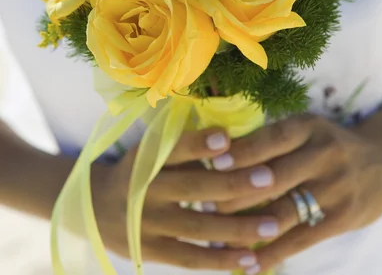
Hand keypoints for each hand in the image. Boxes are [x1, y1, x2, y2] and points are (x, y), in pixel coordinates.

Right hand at [92, 127, 279, 271]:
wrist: (93, 205)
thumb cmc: (138, 169)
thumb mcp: (150, 150)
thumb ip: (184, 147)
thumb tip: (232, 137)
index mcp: (147, 158)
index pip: (174, 148)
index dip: (199, 144)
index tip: (227, 137)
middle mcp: (146, 189)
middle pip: (194, 188)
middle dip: (233, 184)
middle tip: (269, 178)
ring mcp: (147, 224)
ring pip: (198, 227)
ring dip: (238, 228)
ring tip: (273, 225)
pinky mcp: (151, 250)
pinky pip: (190, 258)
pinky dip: (221, 259)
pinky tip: (251, 258)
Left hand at [210, 113, 381, 271]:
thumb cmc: (328, 144)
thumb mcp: (307, 130)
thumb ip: (272, 140)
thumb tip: (218, 153)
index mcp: (309, 127)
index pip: (271, 139)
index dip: (242, 151)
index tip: (212, 162)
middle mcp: (323, 154)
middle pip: (273, 177)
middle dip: (234, 193)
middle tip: (202, 203)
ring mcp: (334, 187)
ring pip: (283, 212)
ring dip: (246, 227)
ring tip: (216, 237)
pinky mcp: (341, 218)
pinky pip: (300, 239)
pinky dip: (272, 253)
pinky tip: (249, 264)